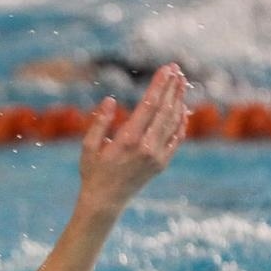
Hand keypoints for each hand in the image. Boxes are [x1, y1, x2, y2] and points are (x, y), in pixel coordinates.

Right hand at [77, 63, 188, 208]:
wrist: (105, 201)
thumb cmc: (93, 172)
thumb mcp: (88, 147)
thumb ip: (99, 122)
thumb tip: (110, 100)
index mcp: (128, 139)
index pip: (149, 105)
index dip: (159, 84)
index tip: (167, 69)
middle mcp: (146, 147)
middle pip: (165, 110)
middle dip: (172, 87)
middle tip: (176, 69)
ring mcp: (157, 156)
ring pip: (173, 122)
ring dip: (178, 100)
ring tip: (181, 83)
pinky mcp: (162, 163)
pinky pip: (176, 138)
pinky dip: (181, 122)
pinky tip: (183, 109)